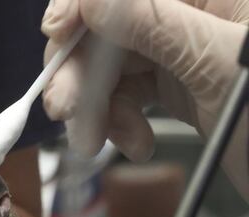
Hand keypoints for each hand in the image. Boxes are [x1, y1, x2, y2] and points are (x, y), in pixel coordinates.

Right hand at [41, 0, 248, 196]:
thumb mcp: (219, 67)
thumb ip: (153, 25)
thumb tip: (93, 0)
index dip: (85, 3)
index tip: (57, 33)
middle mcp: (196, 12)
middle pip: (112, 25)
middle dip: (83, 68)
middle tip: (66, 108)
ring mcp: (184, 48)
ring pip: (112, 63)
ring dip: (97, 104)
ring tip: (99, 140)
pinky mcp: (177, 83)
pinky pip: (127, 92)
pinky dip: (119, 120)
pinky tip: (135, 143)